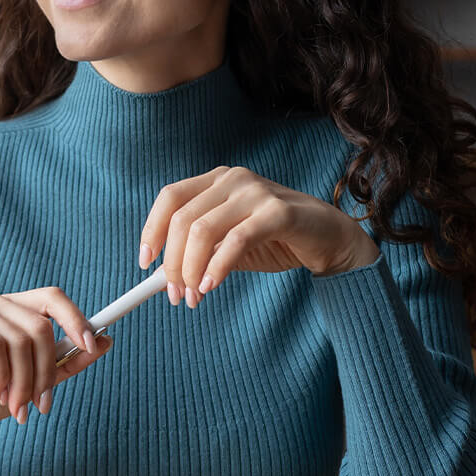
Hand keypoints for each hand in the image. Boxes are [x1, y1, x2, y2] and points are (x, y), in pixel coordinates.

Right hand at [0, 286, 113, 444]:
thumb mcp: (33, 381)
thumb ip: (65, 361)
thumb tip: (106, 341)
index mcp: (10, 307)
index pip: (52, 298)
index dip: (76, 318)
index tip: (94, 345)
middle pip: (40, 325)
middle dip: (46, 371)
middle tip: (40, 404)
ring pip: (20, 339)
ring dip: (24, 381)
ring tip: (16, 406)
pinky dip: (1, 375)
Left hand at [138, 166, 380, 307]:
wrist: (330, 240)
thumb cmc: (277, 240)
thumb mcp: (229, 245)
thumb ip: (199, 253)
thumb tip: (162, 276)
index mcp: (217, 180)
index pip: (170, 198)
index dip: (152, 231)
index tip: (145, 263)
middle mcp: (233, 179)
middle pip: (182, 219)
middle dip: (172, 262)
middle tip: (175, 294)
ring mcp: (256, 192)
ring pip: (203, 231)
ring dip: (191, 270)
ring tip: (194, 296)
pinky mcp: (278, 212)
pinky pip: (235, 241)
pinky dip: (217, 267)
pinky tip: (211, 286)